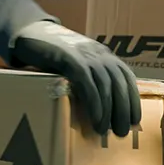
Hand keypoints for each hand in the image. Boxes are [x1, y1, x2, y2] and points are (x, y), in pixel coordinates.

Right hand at [9, 21, 141, 136]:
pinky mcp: (70, 58)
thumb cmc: (50, 53)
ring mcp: (85, 54)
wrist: (28, 32)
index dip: (133, 99)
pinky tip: (96, 118)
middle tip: (121, 132)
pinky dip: (94, 102)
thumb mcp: (75, 61)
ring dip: (108, 111)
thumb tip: (98, 106)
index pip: (126, 78)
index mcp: (103, 54)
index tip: (135, 120)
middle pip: (119, 84)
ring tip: (105, 130)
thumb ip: (88, 76)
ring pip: (106, 85)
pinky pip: (88, 83)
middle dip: (123, 110)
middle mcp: (98, 53)